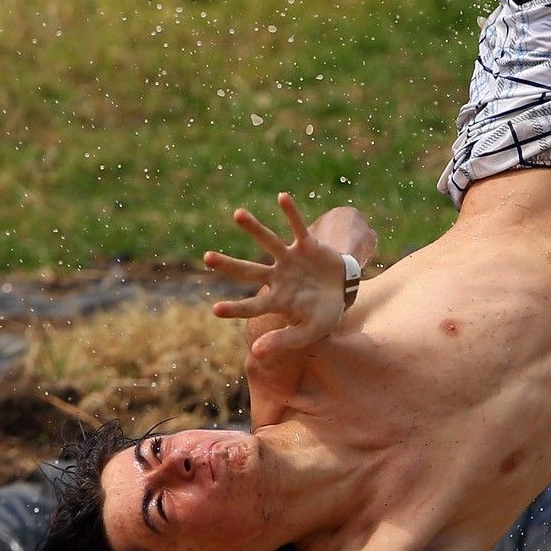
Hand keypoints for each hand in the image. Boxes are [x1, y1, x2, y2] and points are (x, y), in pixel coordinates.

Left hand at [204, 194, 347, 355]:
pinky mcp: (307, 245)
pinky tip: (281, 197)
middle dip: (228, 265)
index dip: (236, 308)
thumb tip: (255, 353)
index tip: (215, 309)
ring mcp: (290, 260)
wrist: (345, 291)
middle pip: (249, 270)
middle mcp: (278, 277)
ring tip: (237, 214)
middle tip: (206, 257)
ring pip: (269, 241)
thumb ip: (284, 341)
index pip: (252, 306)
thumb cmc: (324, 315)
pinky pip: (297, 227)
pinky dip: (291, 213)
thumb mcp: (309, 332)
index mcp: (278, 300)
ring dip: (254, 228)